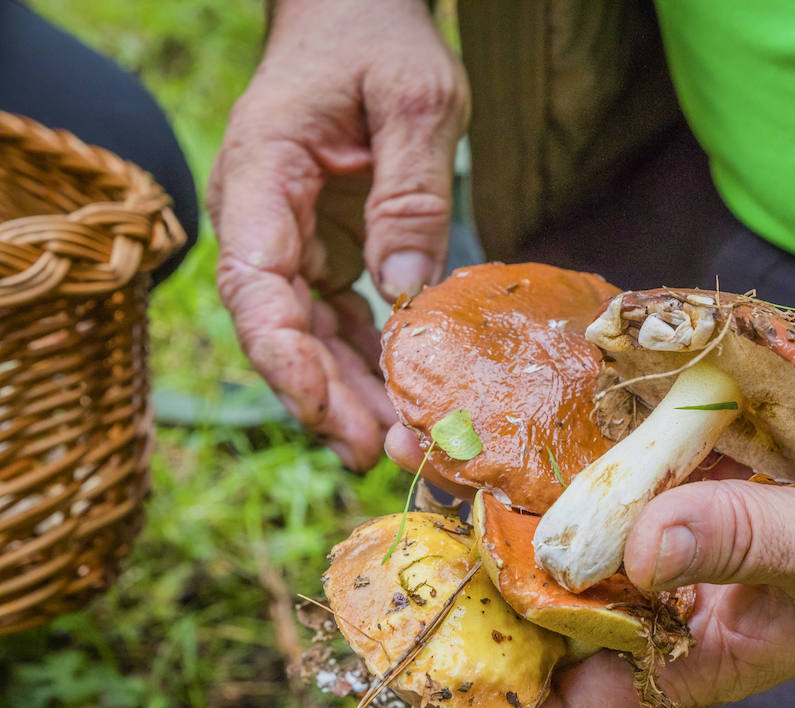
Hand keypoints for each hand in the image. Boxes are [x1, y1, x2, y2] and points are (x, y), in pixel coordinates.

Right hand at [207, 0, 467, 468]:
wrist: (355, 18)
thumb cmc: (378, 44)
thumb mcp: (417, 100)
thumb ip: (412, 194)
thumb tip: (406, 296)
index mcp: (261, 177)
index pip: (253, 282)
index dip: (284, 356)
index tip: (325, 407)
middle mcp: (264, 219)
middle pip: (282, 329)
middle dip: (328, 399)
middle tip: (384, 453)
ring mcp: (293, 241)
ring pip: (311, 337)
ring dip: (352, 395)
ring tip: (403, 446)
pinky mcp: (328, 252)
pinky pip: (342, 322)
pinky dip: (371, 365)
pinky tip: (406, 405)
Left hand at [420, 387, 794, 707]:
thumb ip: (744, 542)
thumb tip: (644, 545)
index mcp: (702, 652)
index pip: (589, 707)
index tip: (434, 685)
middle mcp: (674, 593)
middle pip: (558, 603)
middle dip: (486, 574)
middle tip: (417, 531)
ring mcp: (678, 524)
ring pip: (578, 521)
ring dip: (517, 490)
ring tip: (443, 448)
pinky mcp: (694, 463)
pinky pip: (626, 453)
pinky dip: (587, 426)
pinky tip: (538, 388)